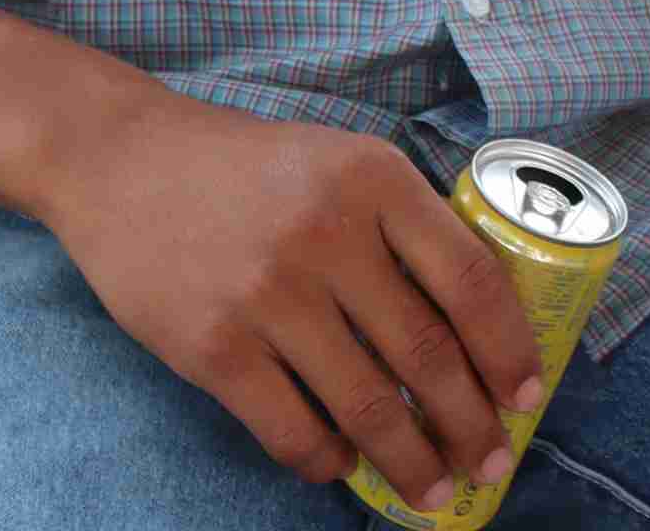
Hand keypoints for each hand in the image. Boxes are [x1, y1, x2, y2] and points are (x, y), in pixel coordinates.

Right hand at [43, 90, 547, 506]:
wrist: (123, 162)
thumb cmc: (249, 168)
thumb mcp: (341, 161)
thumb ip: (403, 223)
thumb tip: (476, 320)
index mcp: (374, 179)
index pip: (469, 278)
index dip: (508, 348)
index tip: (527, 396)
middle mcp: (327, 234)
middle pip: (425, 353)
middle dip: (469, 422)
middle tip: (490, 462)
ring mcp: (266, 295)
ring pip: (366, 405)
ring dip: (410, 460)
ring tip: (432, 489)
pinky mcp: (210, 347)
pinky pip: (289, 429)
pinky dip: (327, 461)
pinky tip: (345, 466)